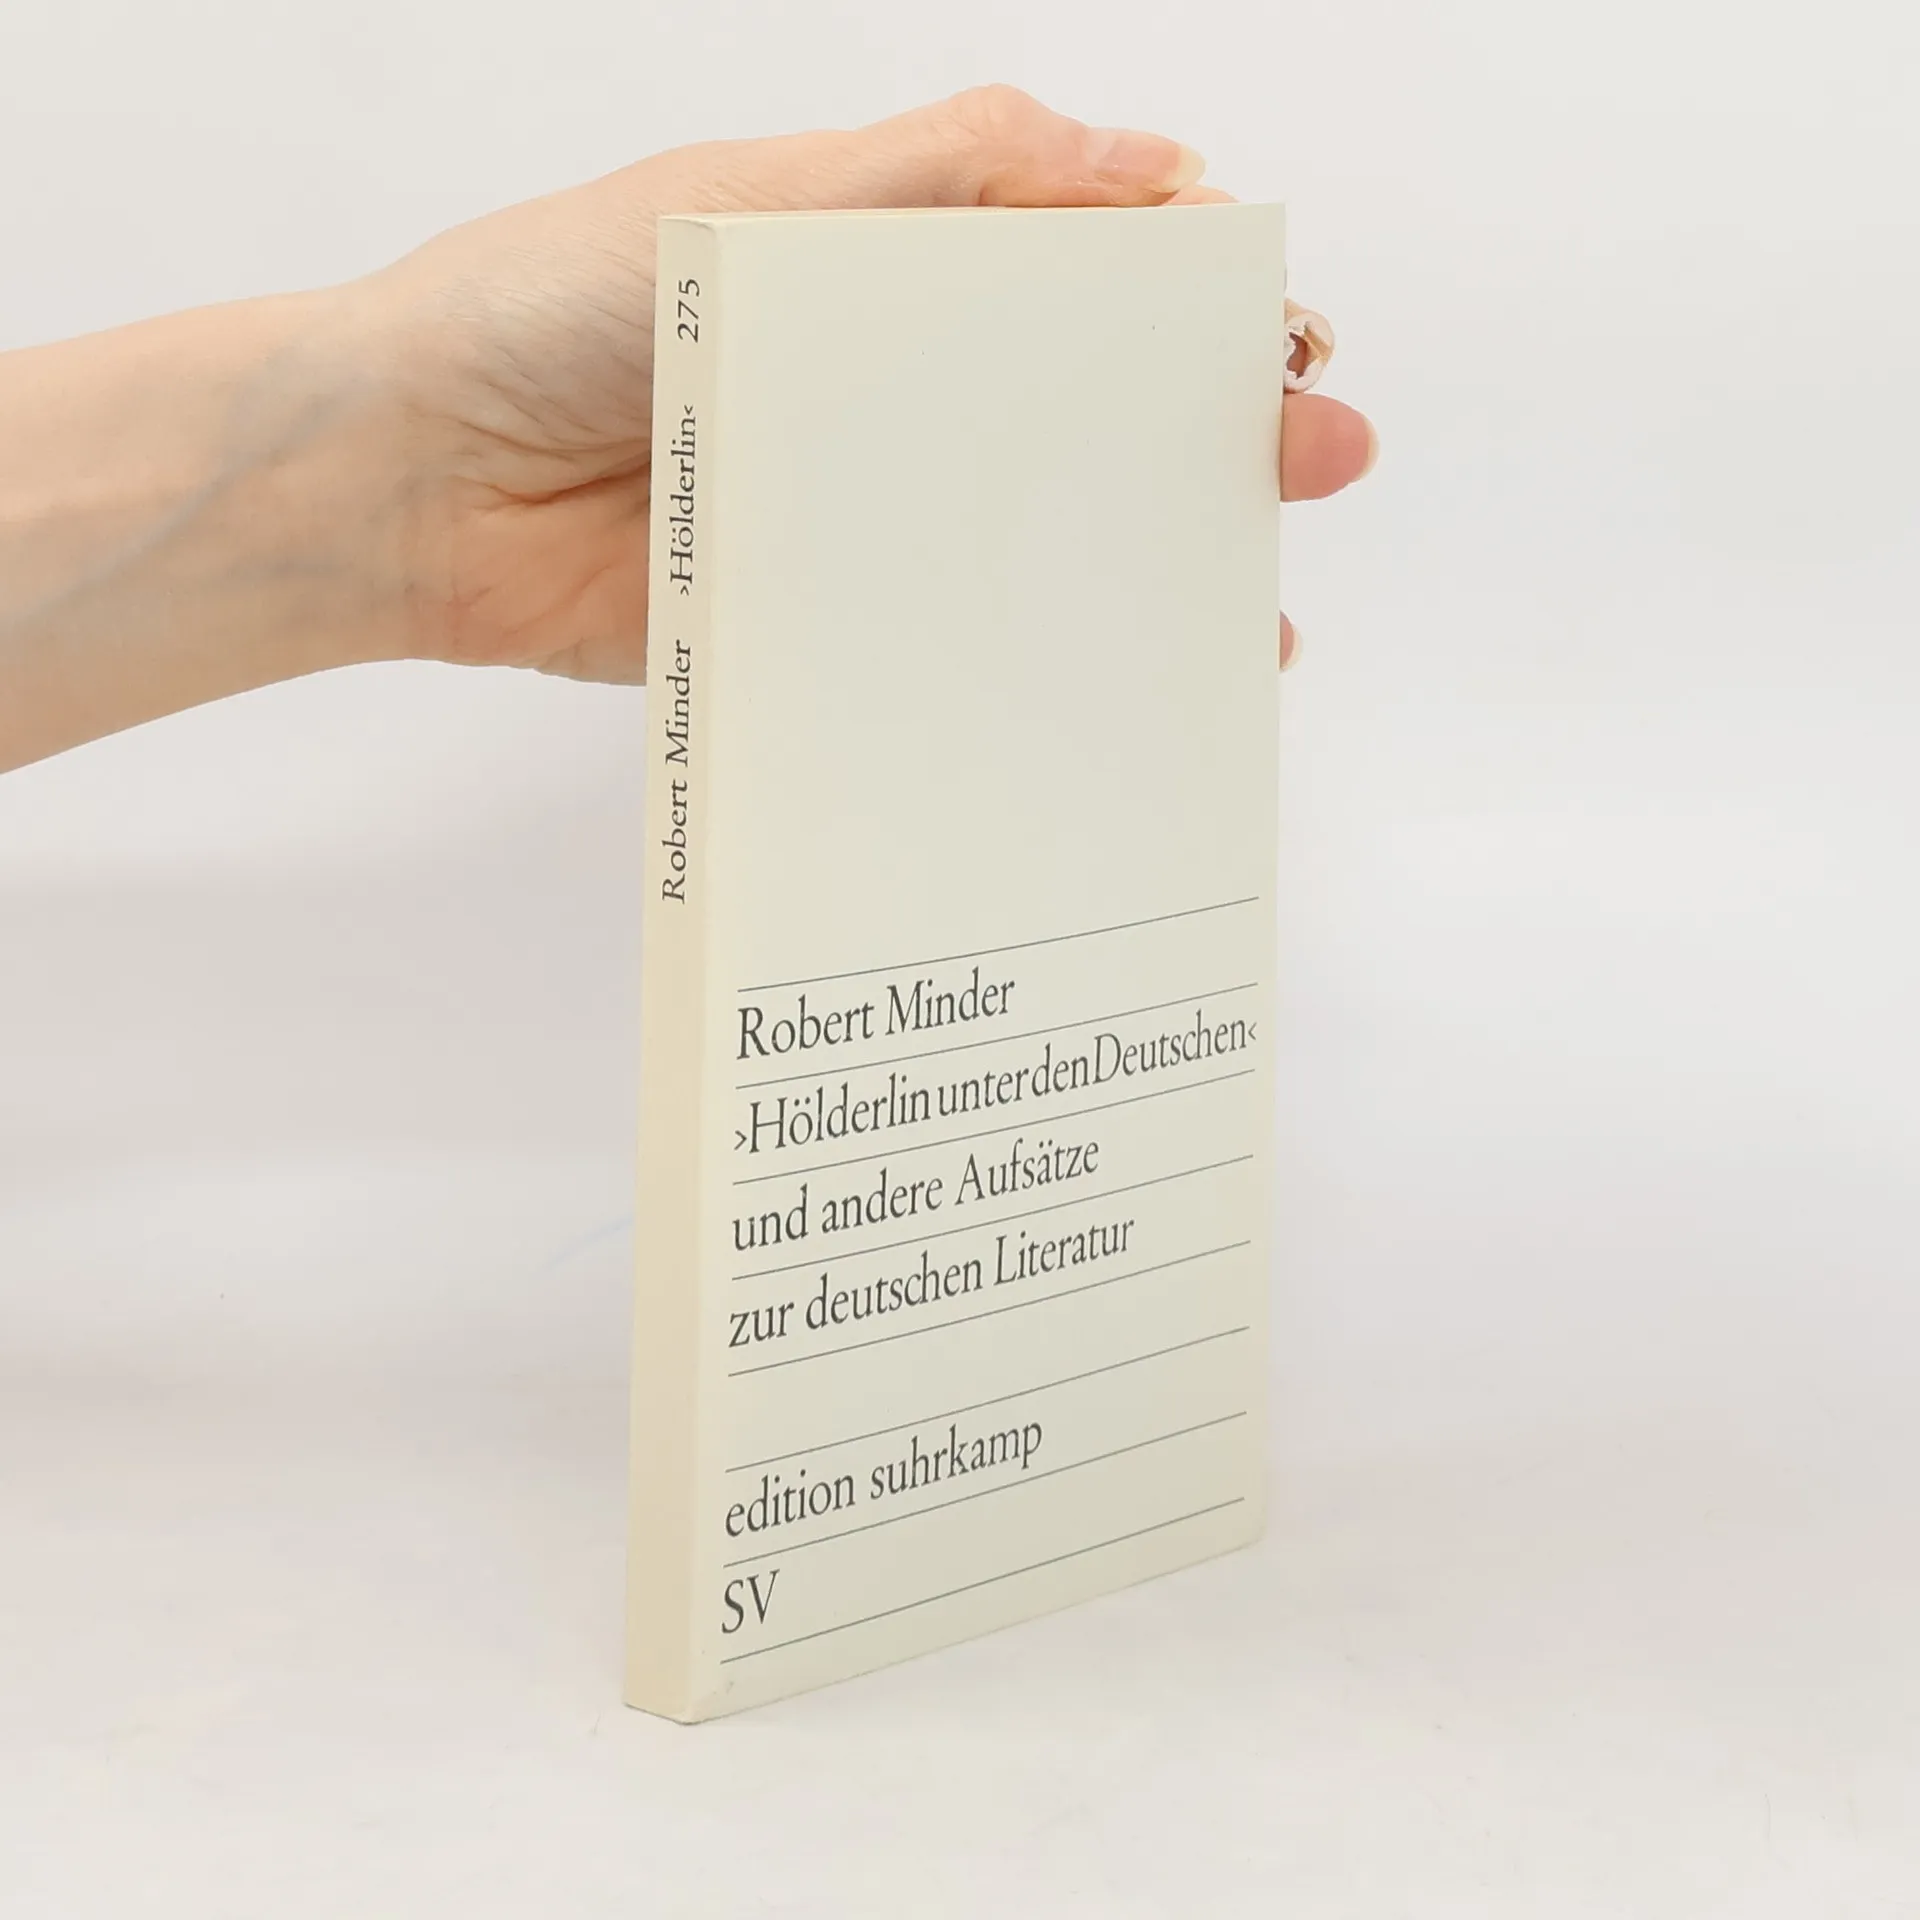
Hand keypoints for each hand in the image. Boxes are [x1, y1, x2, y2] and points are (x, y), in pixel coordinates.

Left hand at [376, 86, 1375, 683]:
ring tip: (1251, 600)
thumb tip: (1137, 159)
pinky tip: (1122, 685)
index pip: (1078, 270)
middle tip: (1310, 453)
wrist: (410, 480)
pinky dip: (1034, 661)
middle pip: (1086, 408)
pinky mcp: (821, 619)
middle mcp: (888, 393)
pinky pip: (946, 639)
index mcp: (886, 268)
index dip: (1188, 293)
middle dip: (1211, 429)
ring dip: (1150, 561)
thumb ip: (937, 178)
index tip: (1272, 324)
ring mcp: (860, 514)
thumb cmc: (549, 309)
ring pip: (1037, 534)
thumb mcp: (750, 207)